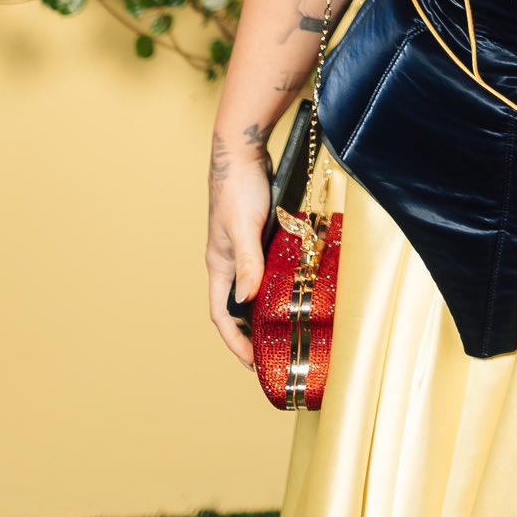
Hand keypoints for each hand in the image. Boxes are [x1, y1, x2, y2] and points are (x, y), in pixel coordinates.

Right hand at [205, 129, 272, 366]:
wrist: (244, 153)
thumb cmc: (237, 188)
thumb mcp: (243, 227)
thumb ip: (247, 263)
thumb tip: (248, 301)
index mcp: (219, 265)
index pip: (222, 314)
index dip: (235, 341)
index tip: (252, 363)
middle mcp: (230, 262)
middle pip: (238, 308)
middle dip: (252, 333)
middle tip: (274, 355)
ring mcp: (246, 250)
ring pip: (255, 290)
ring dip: (267, 310)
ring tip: (288, 329)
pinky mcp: (261, 238)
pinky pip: (269, 270)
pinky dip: (279, 284)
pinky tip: (297, 289)